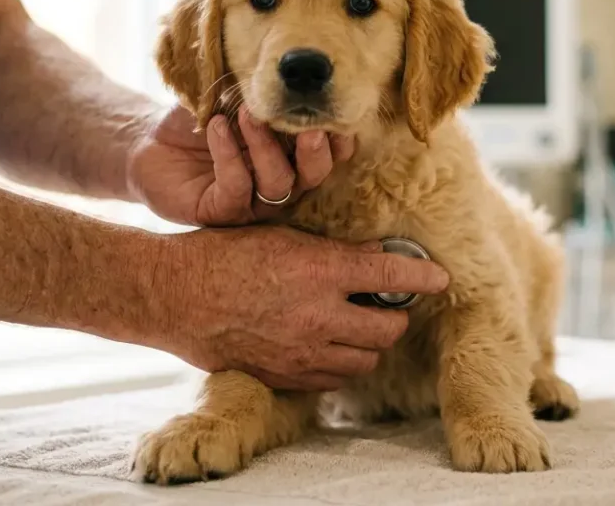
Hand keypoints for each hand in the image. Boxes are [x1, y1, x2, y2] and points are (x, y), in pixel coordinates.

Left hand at [126, 105, 354, 226]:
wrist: (151, 140)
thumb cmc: (202, 115)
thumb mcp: (235, 94)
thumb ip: (264, 89)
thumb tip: (290, 69)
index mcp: (292, 152)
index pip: (330, 152)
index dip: (339, 138)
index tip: (336, 114)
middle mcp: (280, 179)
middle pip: (314, 175)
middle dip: (315, 151)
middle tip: (307, 127)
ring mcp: (253, 201)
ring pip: (279, 184)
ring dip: (266, 147)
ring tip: (246, 115)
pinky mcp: (221, 212)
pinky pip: (236, 189)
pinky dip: (228, 156)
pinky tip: (216, 127)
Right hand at [150, 226, 449, 390]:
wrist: (175, 296)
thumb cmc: (223, 254)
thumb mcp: (282, 235)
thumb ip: (333, 250)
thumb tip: (376, 255)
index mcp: (320, 270)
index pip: (393, 275)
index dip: (424, 276)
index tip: (440, 278)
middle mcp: (319, 315)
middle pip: (388, 327)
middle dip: (395, 314)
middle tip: (387, 302)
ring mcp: (303, 351)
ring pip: (366, 358)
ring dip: (370, 341)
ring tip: (356, 323)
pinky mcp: (286, 375)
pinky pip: (334, 378)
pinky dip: (341, 363)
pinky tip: (329, 343)